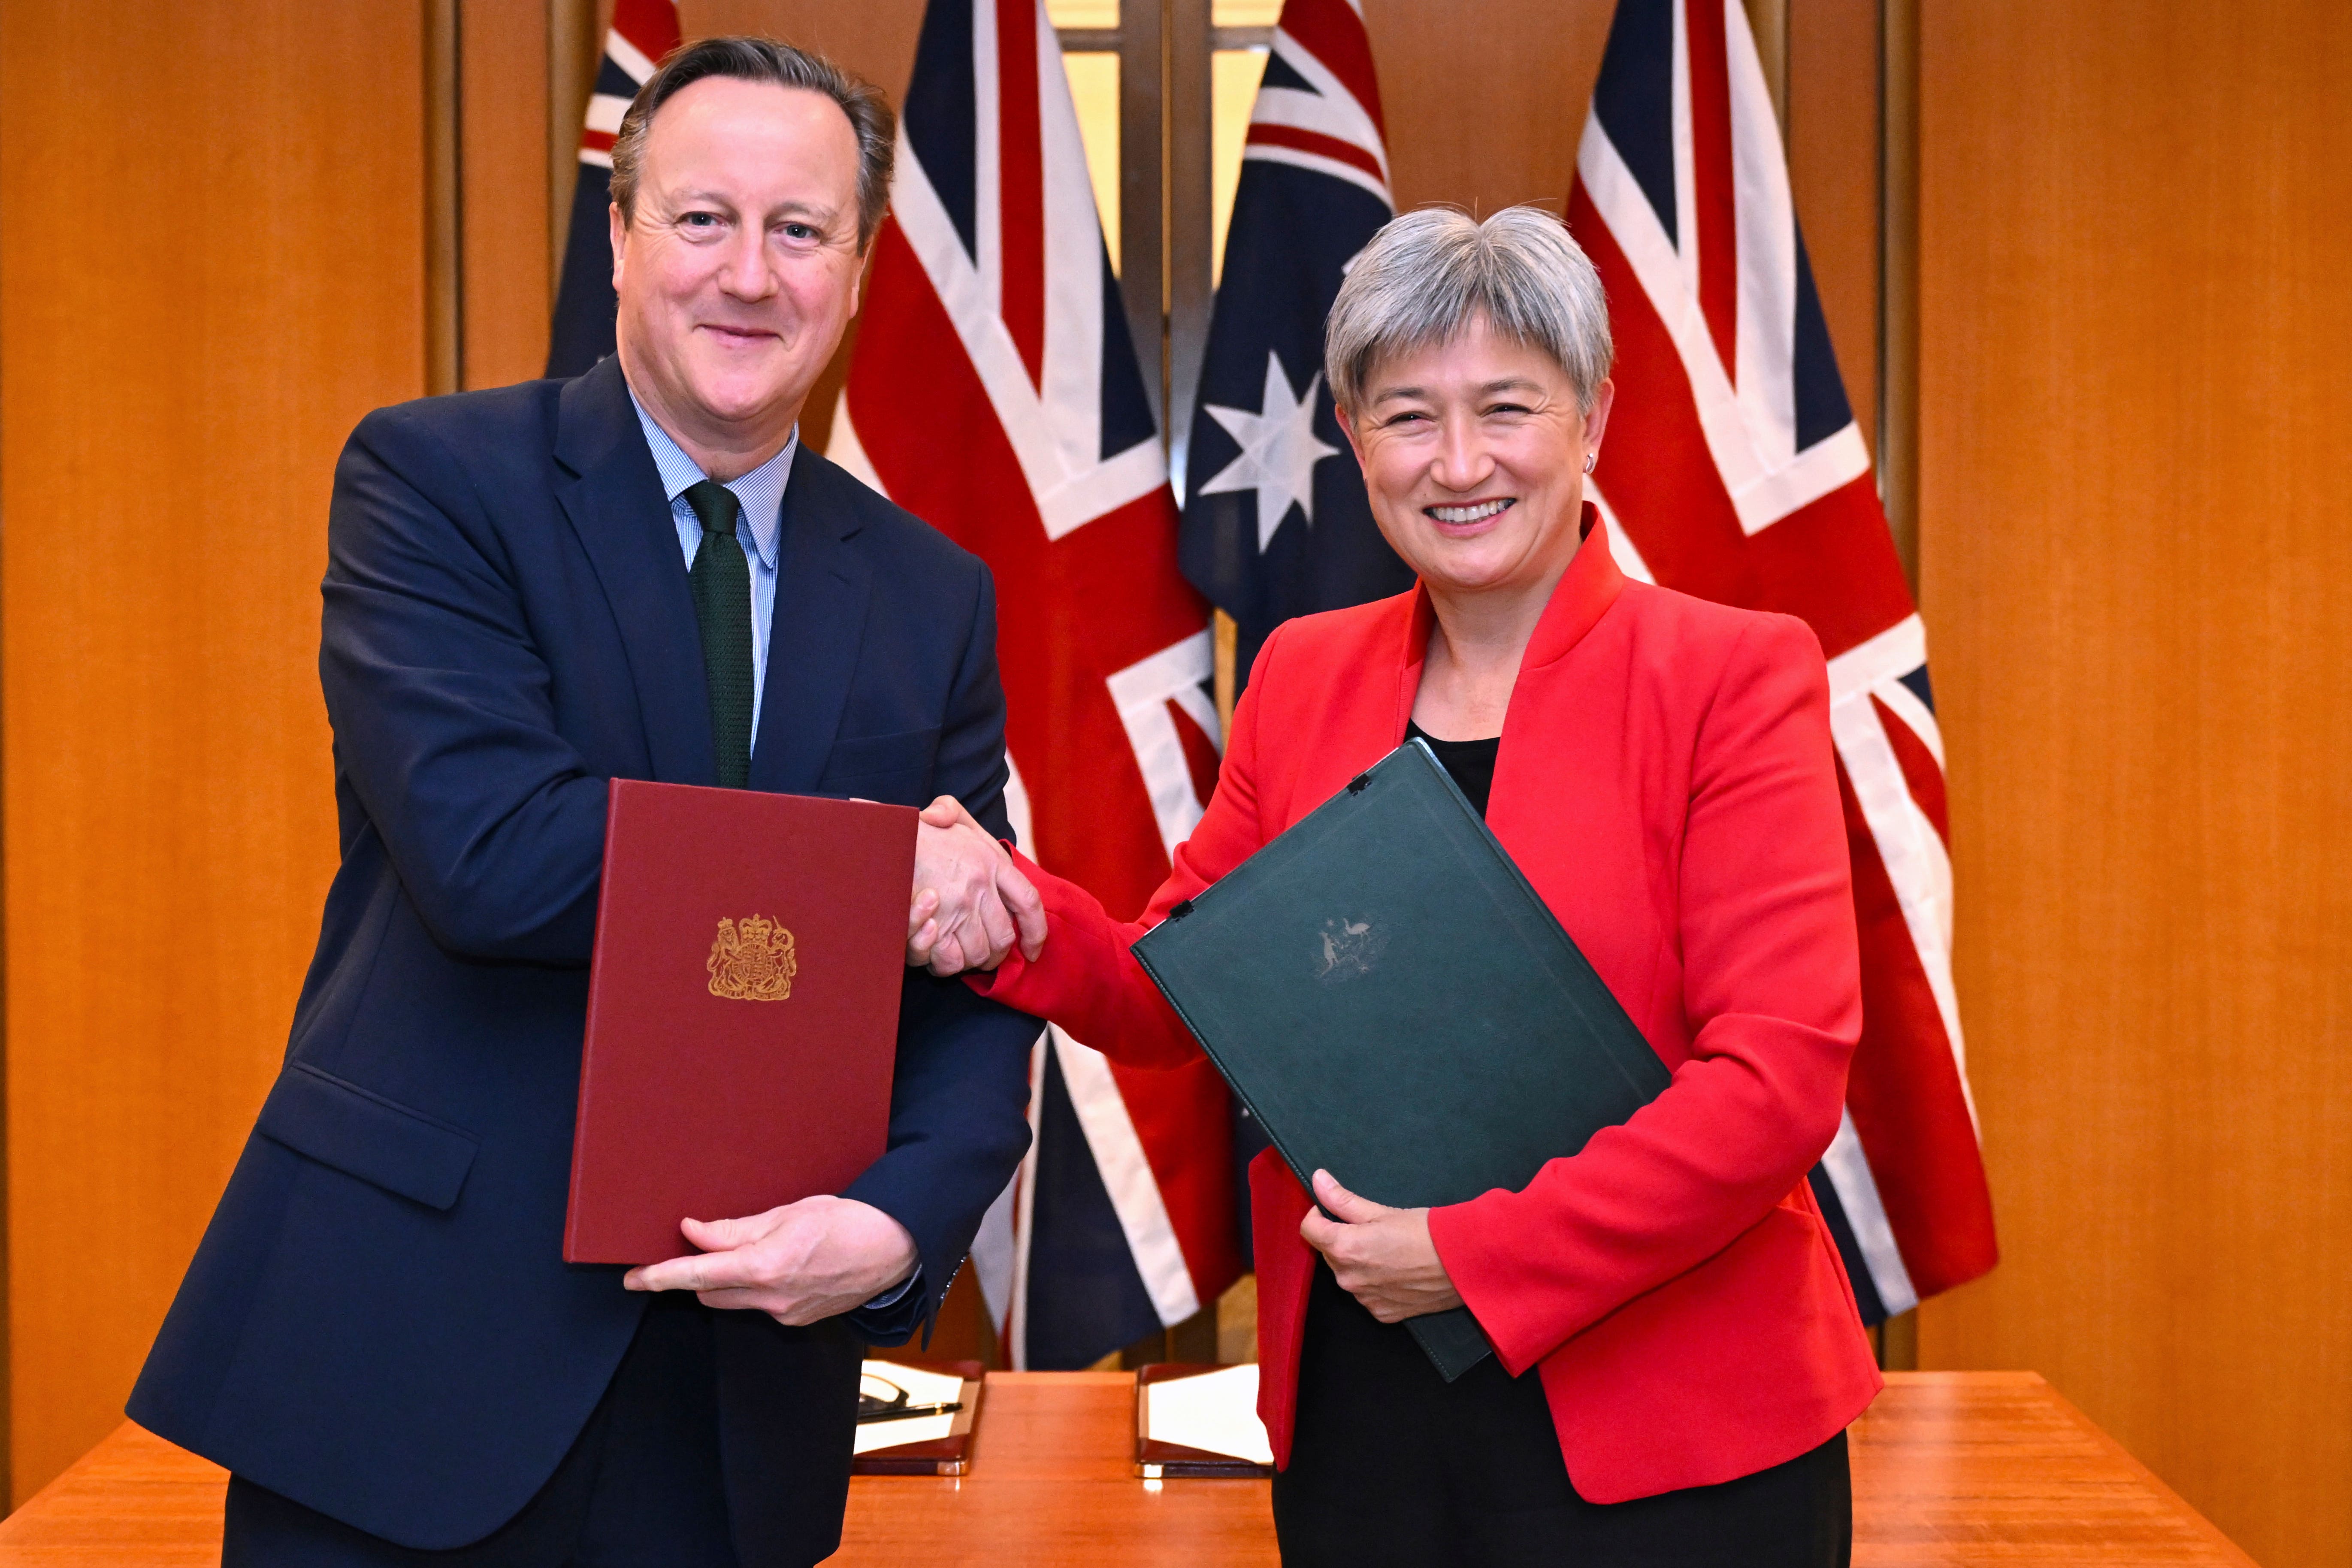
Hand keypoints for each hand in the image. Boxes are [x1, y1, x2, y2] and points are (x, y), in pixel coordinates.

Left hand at [622, 1196, 917, 1325]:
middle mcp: (772, 1298)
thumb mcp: (787, 1212)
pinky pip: (760, 1306)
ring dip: (728, 1281)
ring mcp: (785, 1314)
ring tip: (756, 1251)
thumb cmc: (846, 1221)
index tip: (633, 1277)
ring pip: (733, 1301)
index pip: (697, 1275)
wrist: (894, 1247)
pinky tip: (782, 1266)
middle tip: (703, 1247)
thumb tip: (693, 1232)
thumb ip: (735, 1228)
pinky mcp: (798, 1321)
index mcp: (765, 1266)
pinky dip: (756, 1288)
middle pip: (710, 1293)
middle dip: (699, 1274)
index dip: (660, 1277)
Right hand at [906, 794, 1044, 975]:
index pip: (1028, 902)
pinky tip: (937, 953)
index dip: (1035, 931)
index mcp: (991, 861)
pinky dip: (945, 963)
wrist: (879, 844)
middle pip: (1003, 938)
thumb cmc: (909, 833)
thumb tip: (941, 817)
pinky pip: (950, 959)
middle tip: (982, 955)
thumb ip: (951, 812)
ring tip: (955, 952)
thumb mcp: (940, 813)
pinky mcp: (934, 926)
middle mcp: (979, 886)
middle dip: (995, 955)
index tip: (1032, 950)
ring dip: (969, 961)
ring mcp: (957, 908)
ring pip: (978, 954)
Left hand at [1298, 1169, 1464, 1323]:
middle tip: (1372, 1228)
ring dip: (1357, 1260)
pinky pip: (1366, 1294)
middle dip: (1341, 1237)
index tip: (1335, 1209)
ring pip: (1347, 1273)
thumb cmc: (1426, 1232)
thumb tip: (1318, 1180)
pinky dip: (1374, 1281)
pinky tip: (1396, 1270)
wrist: (1463, 1264)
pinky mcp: (1382, 1313)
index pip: (1309, 1229)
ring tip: (1388, 1249)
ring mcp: (1365, 1299)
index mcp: (1344, 1248)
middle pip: (1328, 1252)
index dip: (1319, 1214)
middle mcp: (1348, 1279)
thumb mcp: (1383, 1211)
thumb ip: (1343, 1200)